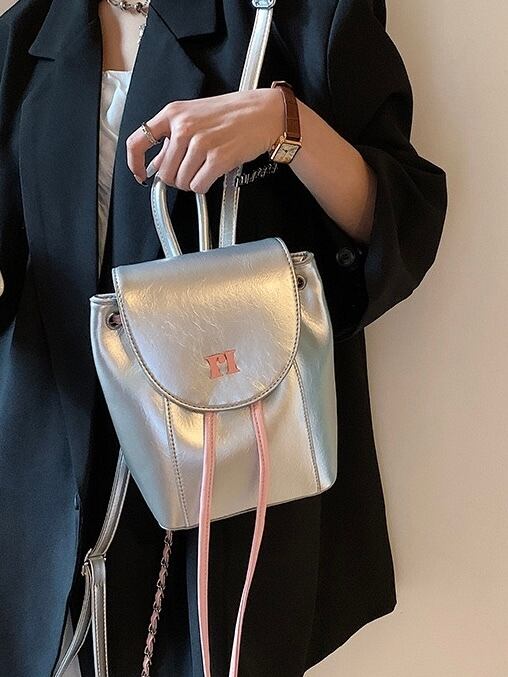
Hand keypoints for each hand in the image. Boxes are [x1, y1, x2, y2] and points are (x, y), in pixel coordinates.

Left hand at [126, 88, 283, 192]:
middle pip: (163, 172)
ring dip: (191, 182)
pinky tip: (212, 173)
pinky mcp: (217, 158)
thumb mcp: (195, 115)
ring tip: (204, 168)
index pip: (138, 141)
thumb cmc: (233, 113)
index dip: (134, 163)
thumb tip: (155, 163)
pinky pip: (198, 185)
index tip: (140, 173)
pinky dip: (204, 185)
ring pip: (180, 181)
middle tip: (188, 171)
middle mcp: (184, 127)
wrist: (263, 112)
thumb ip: (172, 137)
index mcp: (173, 113)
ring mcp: (200, 143)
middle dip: (175, 178)